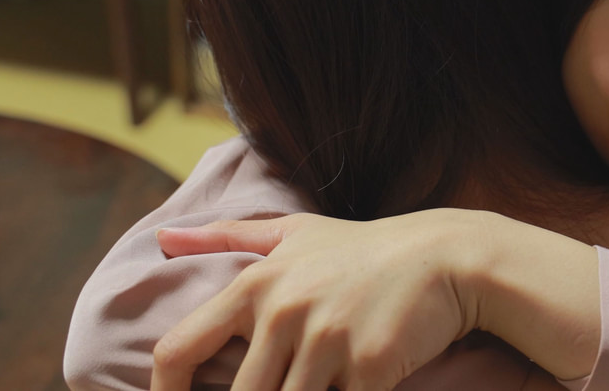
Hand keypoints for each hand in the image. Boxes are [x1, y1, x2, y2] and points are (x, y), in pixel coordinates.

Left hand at [150, 210, 489, 390]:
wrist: (447, 258)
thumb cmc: (367, 248)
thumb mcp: (297, 233)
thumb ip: (227, 236)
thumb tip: (161, 239)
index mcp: (257, 284)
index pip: (177, 348)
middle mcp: (284, 312)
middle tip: (285, 387)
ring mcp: (327, 342)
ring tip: (319, 385)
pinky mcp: (368, 369)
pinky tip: (355, 389)